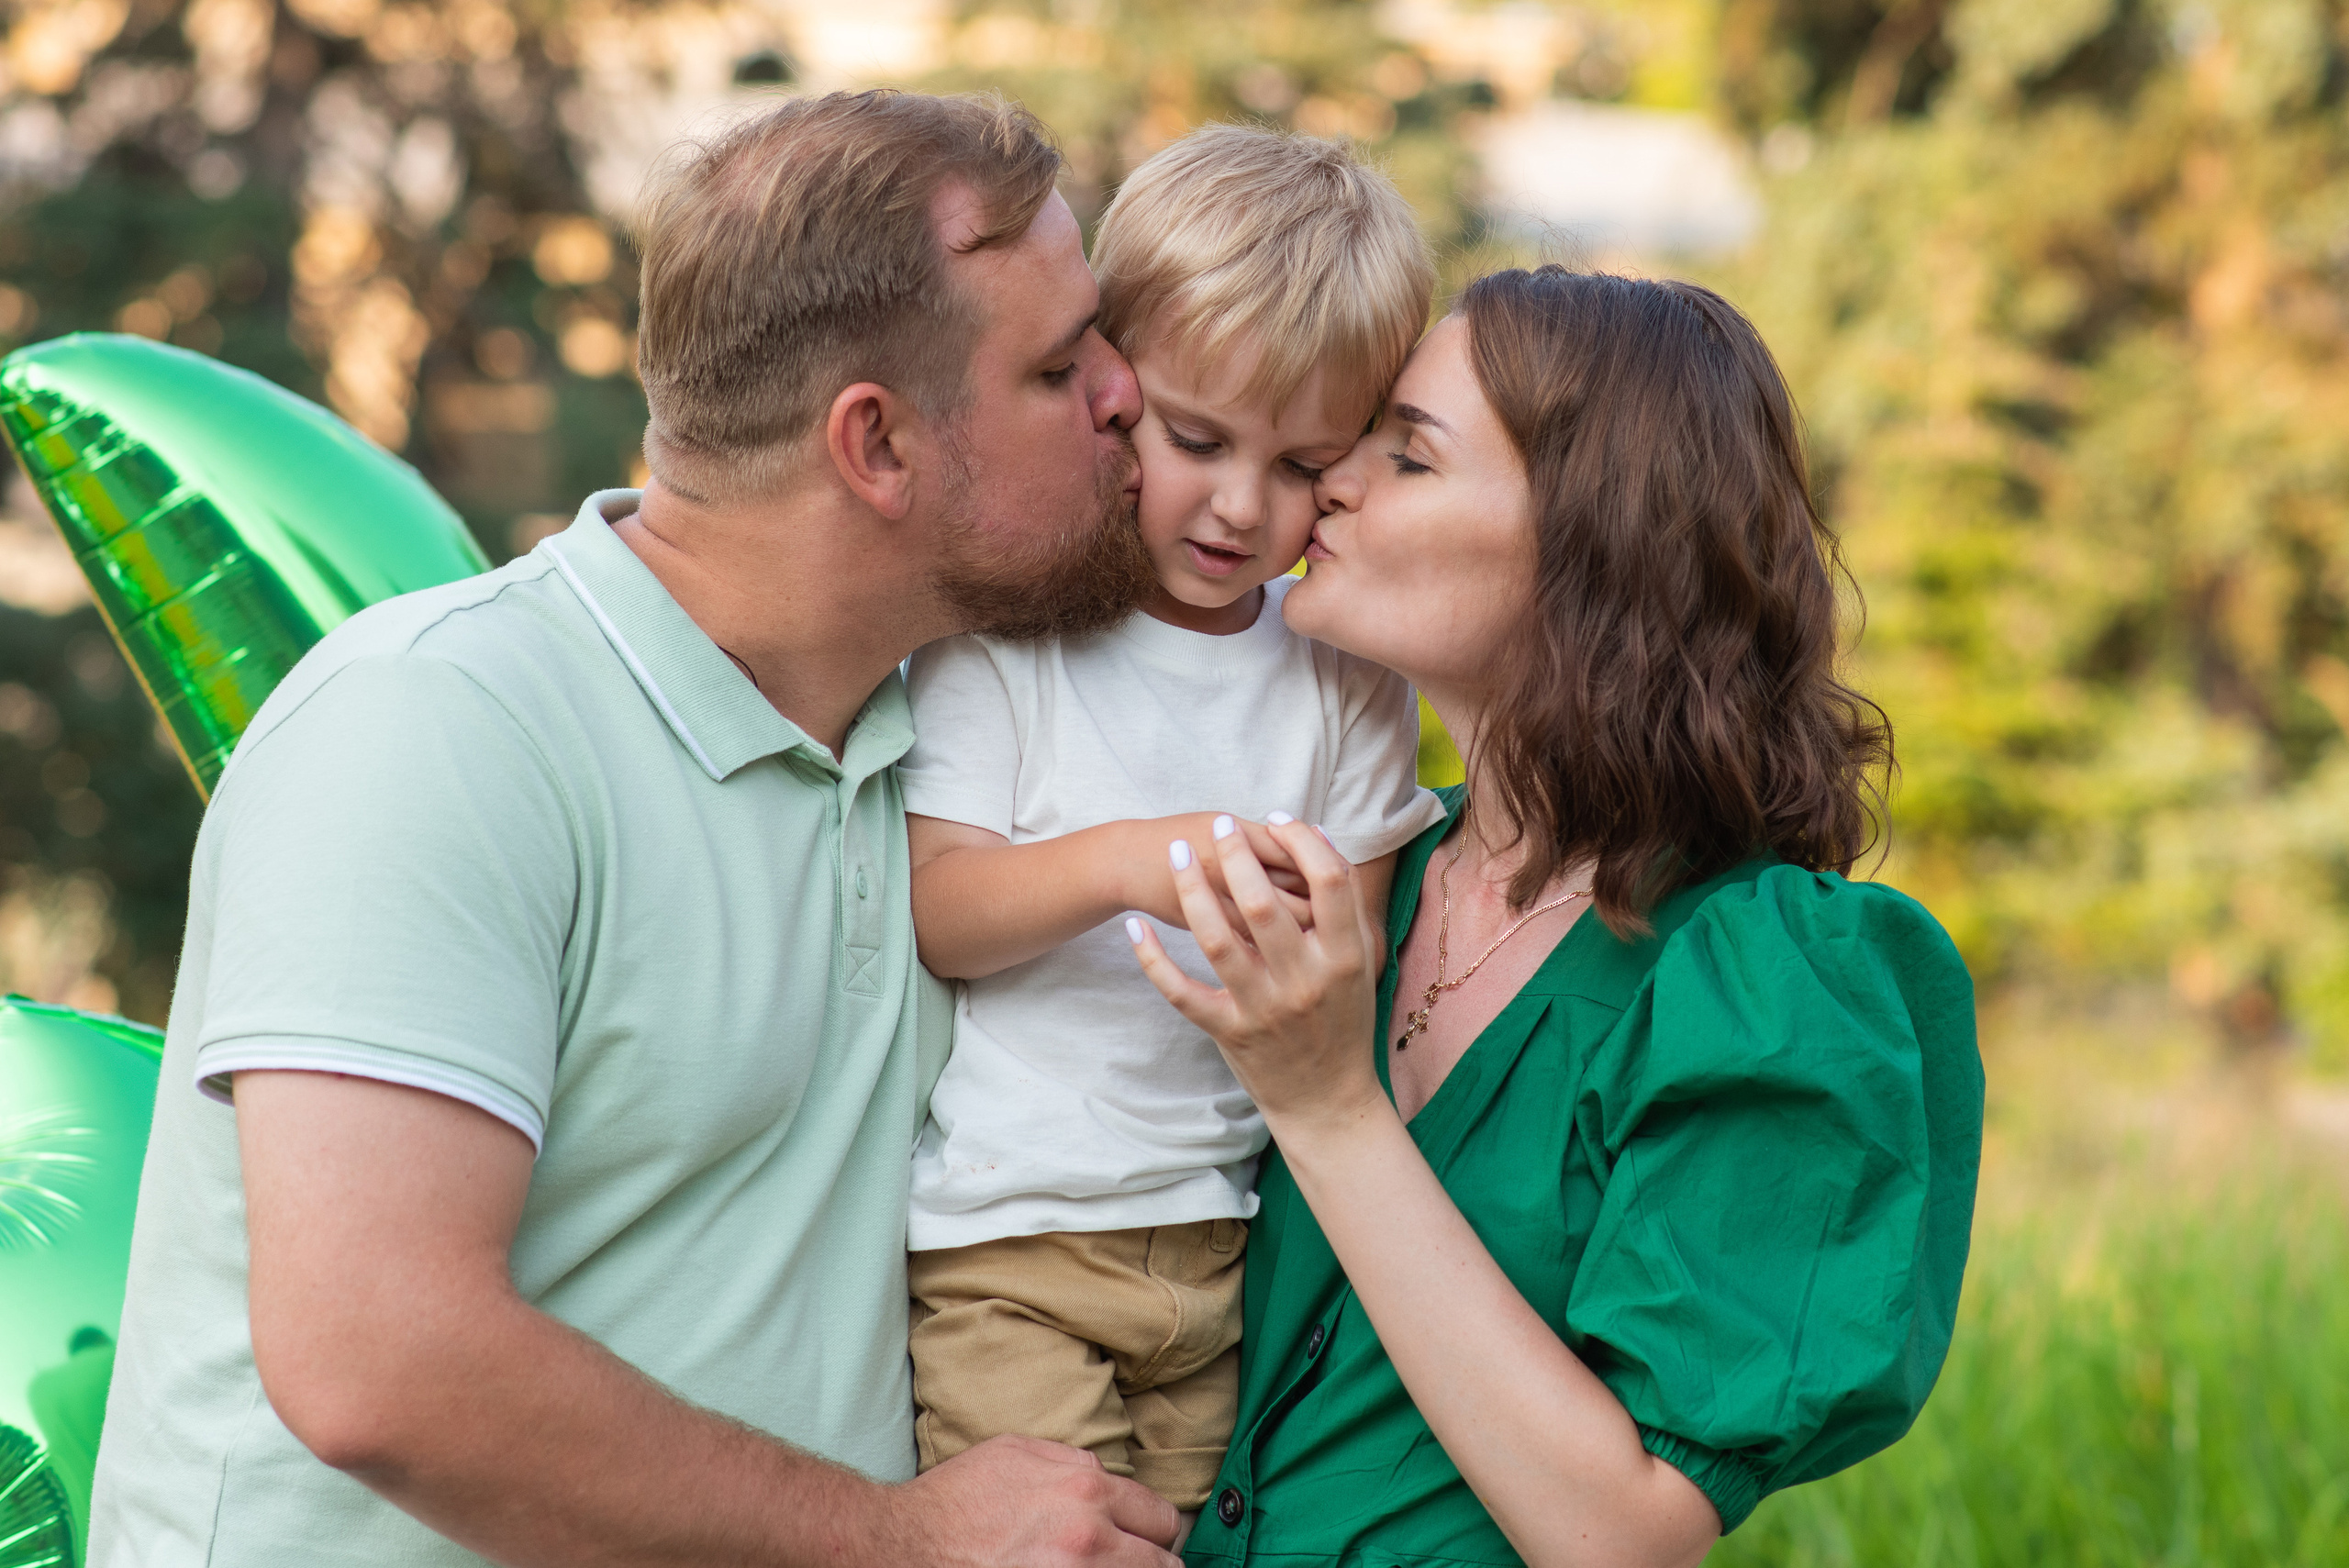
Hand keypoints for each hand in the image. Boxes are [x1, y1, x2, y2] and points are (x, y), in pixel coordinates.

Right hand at [880, 1434, 1180, 1567]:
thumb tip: (1107, 1478)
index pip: (1160, 1518)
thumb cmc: (957, 1501)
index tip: (1143, 1542)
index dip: (1153, 1532)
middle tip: (1123, 1564)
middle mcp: (1089, 1537)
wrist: (906, 1547)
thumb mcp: (1016, 1453)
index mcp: (1085, 1489)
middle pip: (1162, 1564)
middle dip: (1148, 1564)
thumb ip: (1072, 1461)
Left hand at [1126, 816, 1385, 1134]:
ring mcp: (1263, 1009)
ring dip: (1191, 892)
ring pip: (1217, 940)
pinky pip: (1181, 991)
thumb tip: (1320, 839)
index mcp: (1344, 957)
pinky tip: (1135, 928)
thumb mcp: (1359, 965)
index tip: (1277, 820)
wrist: (1328, 1099)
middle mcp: (1304, 981)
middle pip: (1263, 902)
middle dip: (1235, 855)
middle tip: (1217, 825)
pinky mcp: (1229, 1031)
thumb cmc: (1344, 1021)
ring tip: (1176, 855)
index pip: (1329, 881)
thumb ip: (1343, 908)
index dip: (1302, 842)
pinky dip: (1153, 959)